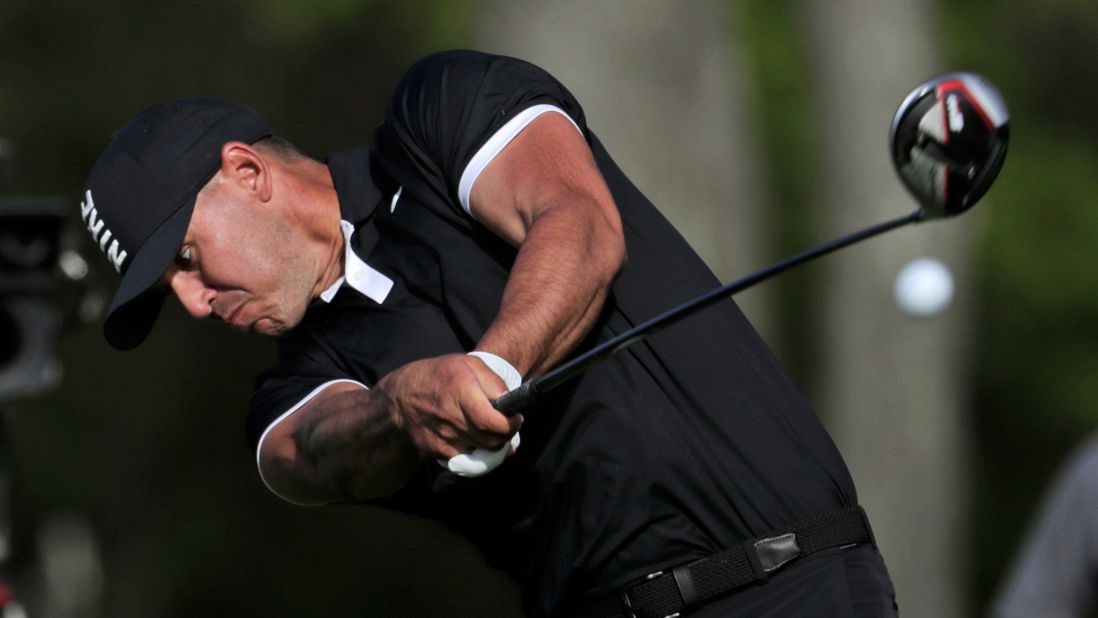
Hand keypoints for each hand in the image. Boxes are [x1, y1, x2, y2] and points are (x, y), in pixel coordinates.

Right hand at [375, 354, 522, 460]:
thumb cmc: (440, 377)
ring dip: (493, 444)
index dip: (510, 426)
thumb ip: (494, 381)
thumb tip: (510, 402)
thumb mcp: (469, 365)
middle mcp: (451, 416)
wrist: (401, 400)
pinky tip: (474, 437)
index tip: (516, 419)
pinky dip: (477, 452)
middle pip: (491, 441)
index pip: (491, 421)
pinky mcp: (438, 452)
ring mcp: (443, 437)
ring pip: (483, 453)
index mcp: (460, 390)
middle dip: (507, 436)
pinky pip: (468, 459)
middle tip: (507, 425)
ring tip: (490, 430)